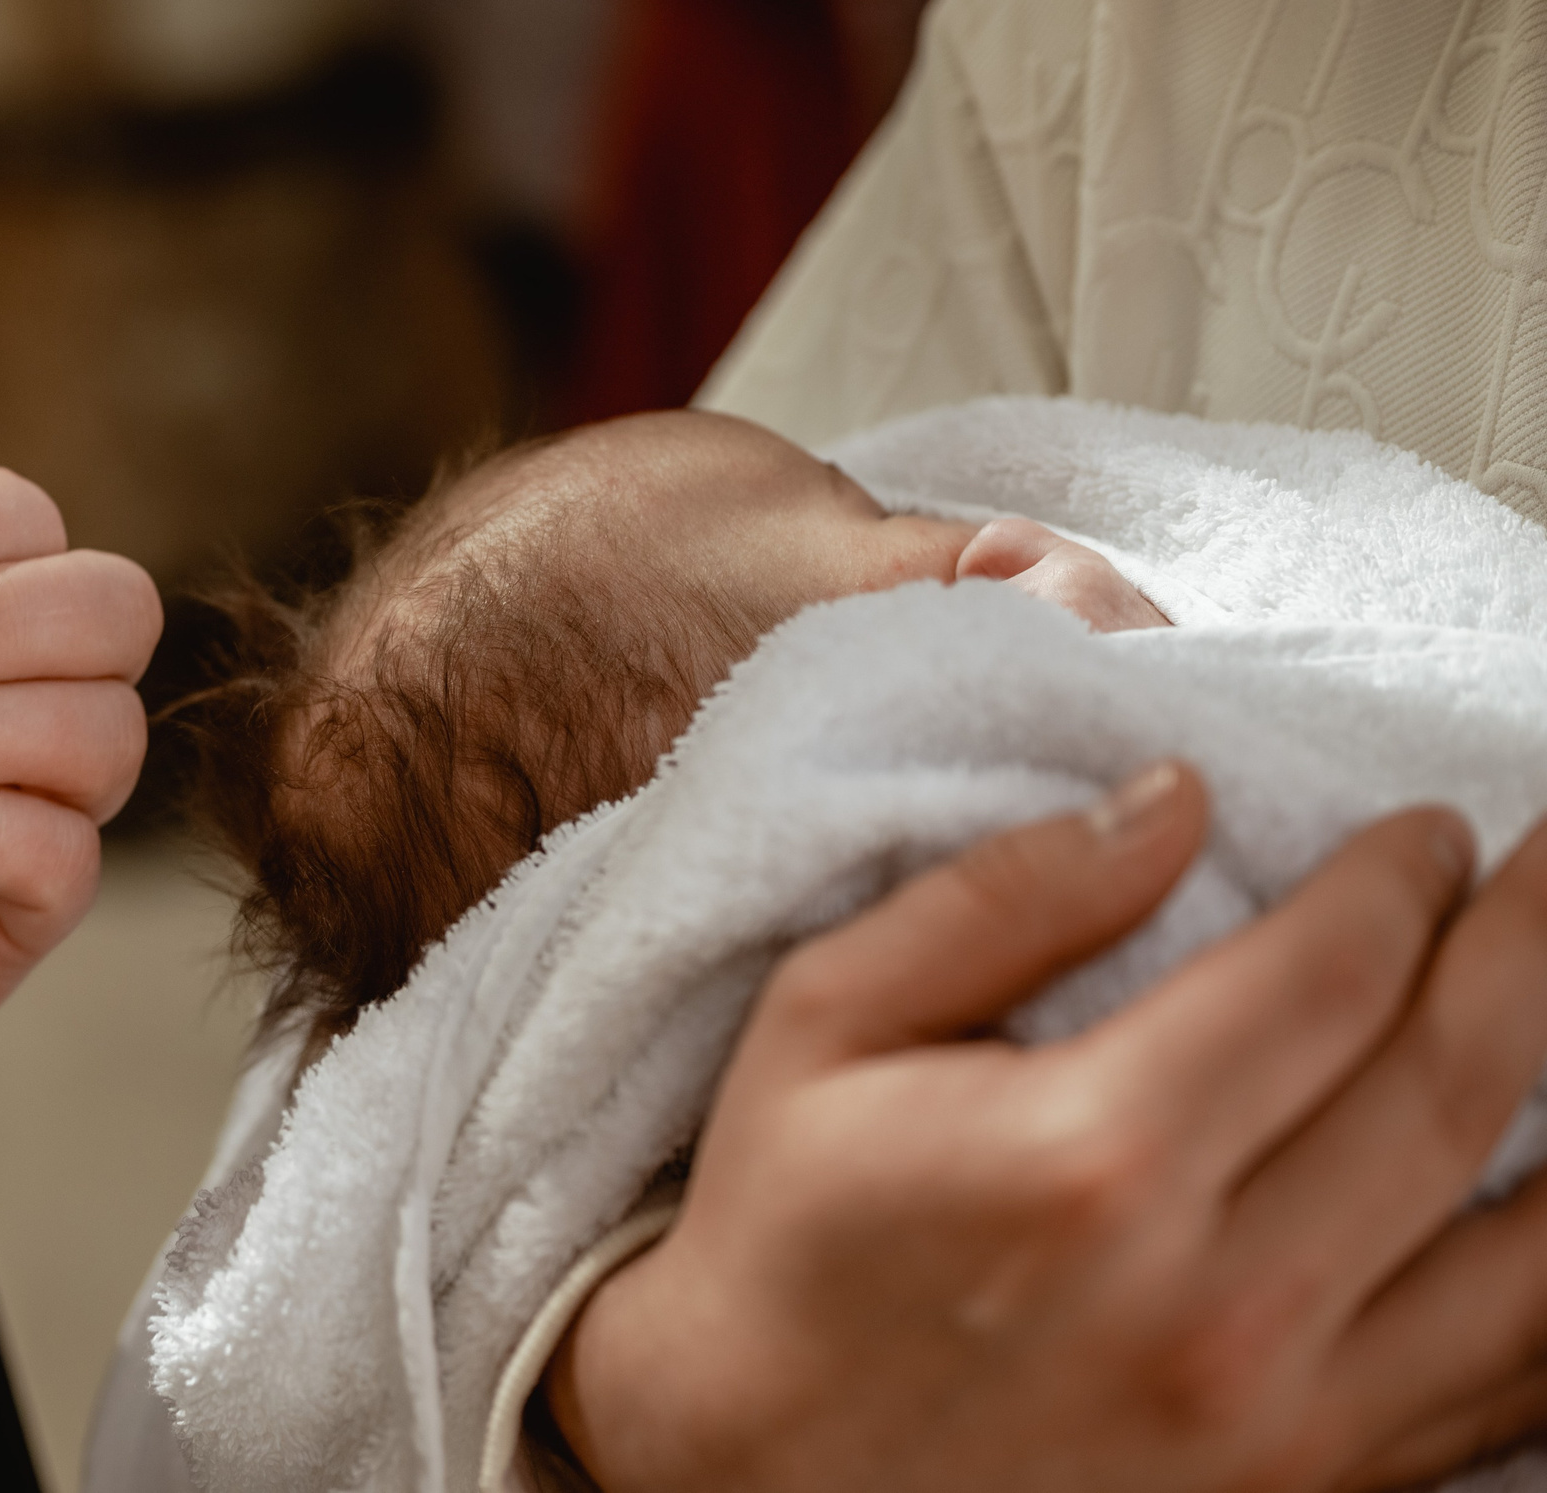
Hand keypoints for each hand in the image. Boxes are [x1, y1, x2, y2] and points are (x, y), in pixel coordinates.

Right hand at [554, 762, 1546, 1492]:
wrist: (754, 1475)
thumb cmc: (785, 1231)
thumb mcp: (822, 1021)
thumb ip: (1000, 899)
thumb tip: (1173, 798)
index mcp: (1092, 1154)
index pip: (1329, 976)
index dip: (1405, 879)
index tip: (1424, 828)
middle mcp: (1218, 1298)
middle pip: (1456, 1082)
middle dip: (1531, 942)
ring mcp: (1284, 1422)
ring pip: (1537, 1251)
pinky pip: (1509, 1386)